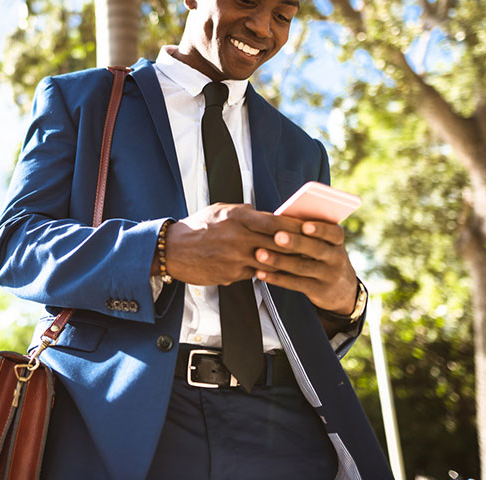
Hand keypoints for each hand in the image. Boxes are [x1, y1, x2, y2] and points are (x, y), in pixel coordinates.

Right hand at [163, 203, 357, 315]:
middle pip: (277, 242)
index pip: (275, 221)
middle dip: (296, 245)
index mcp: (237, 218)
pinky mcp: (231, 275)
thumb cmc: (197, 228)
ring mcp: (235, 258)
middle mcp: (239, 238)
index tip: (309, 226)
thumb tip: (263, 213)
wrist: (172, 251)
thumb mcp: (220, 210)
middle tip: (313, 246)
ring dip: (283, 262)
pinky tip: (268, 270)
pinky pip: (253, 273)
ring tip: (299, 261)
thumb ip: (243, 212)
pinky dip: (261, 271)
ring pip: (269, 261)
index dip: (295, 224)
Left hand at [253, 219, 357, 314]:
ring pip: (302, 267)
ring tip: (260, 254)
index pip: (333, 233)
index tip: (304, 226)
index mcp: (336, 240)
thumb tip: (278, 217)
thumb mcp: (324, 242)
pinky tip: (261, 273)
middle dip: (295, 242)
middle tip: (277, 236)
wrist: (342, 288)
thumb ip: (306, 230)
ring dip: (279, 260)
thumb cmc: (324, 255)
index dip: (320, 229)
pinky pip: (295, 284)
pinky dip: (276, 278)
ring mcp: (328, 276)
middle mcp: (336, 257)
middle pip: (316, 249)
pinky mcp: (318, 291)